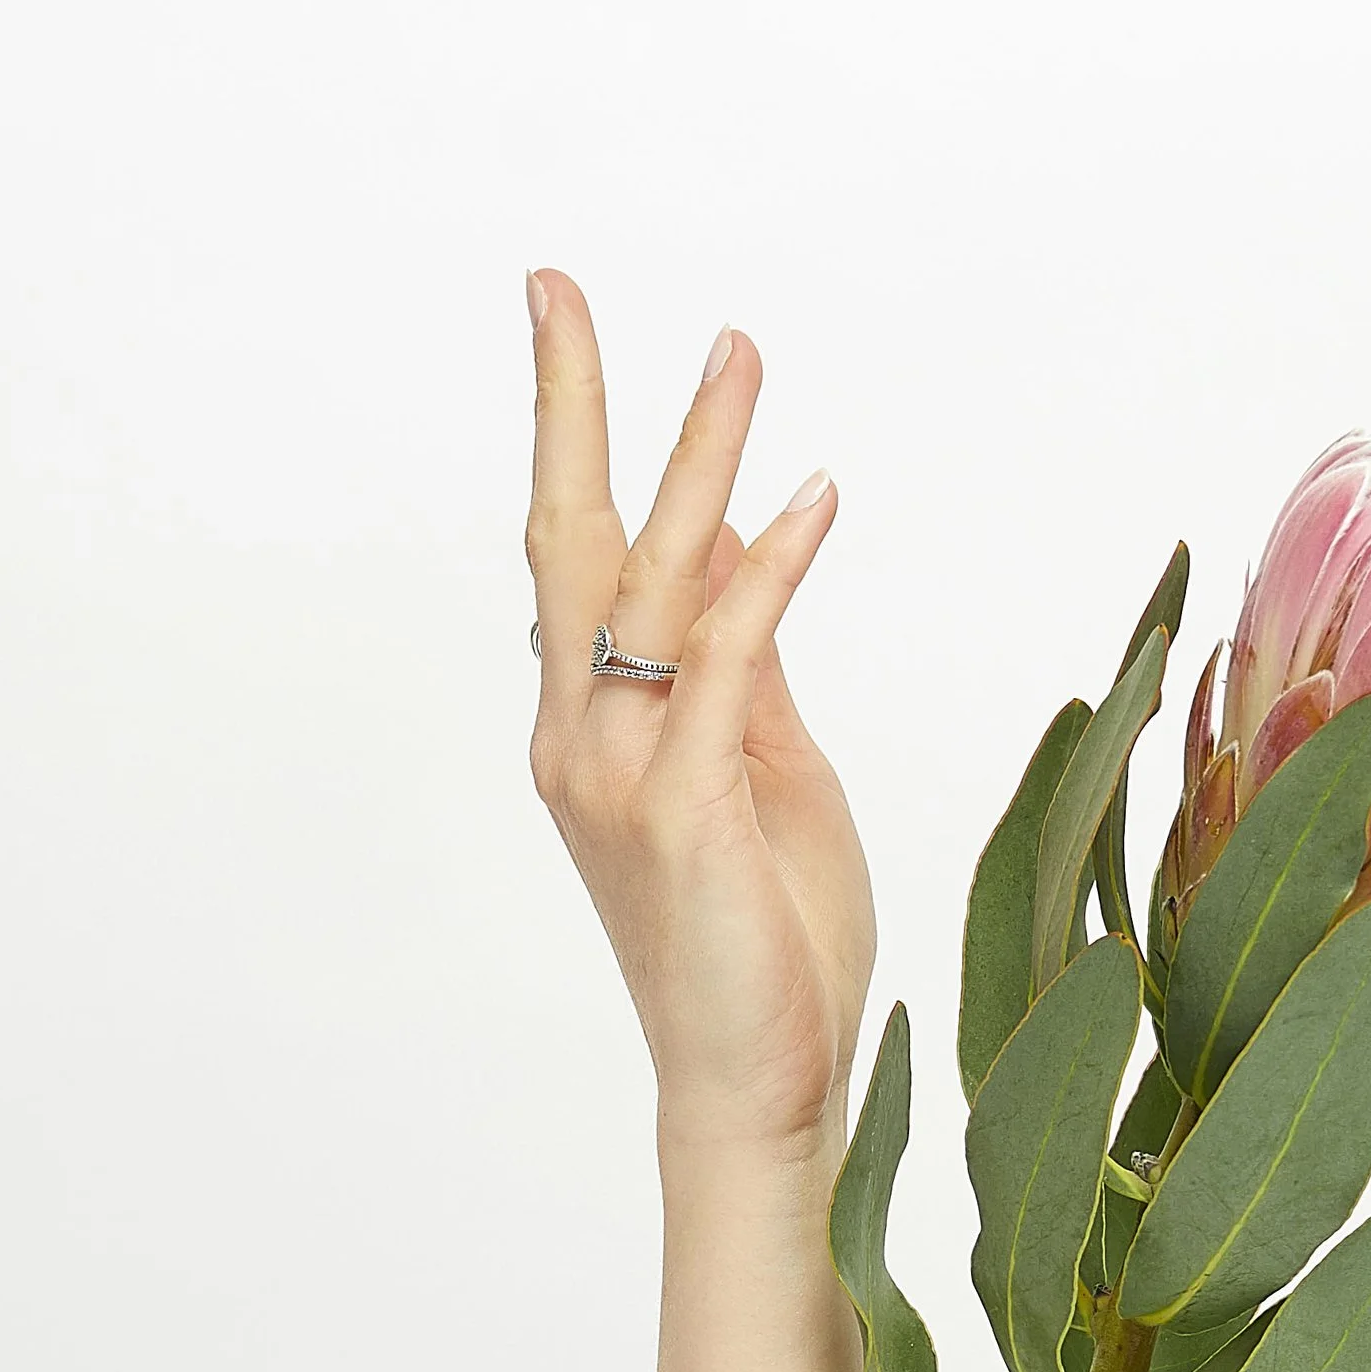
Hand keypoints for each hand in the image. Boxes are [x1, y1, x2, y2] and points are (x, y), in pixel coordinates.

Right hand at [524, 271, 875, 1158]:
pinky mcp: (686, 804)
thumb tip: (733, 541)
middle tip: (556, 283)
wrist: (757, 1088)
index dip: (575, 439)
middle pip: (563, 537)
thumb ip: (740, 659)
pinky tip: (813, 494)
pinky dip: (768, 568)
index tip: (569, 324)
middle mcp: (579, 736)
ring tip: (734, 350)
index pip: (575, 560)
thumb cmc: (768, 942)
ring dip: (696, 455)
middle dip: (566, 404)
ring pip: (646, 576)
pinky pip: (724, 657)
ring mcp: (620, 770)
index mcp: (592, 729)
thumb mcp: (761, 769)